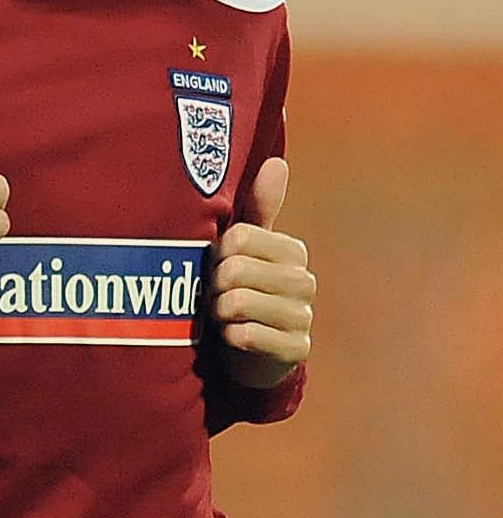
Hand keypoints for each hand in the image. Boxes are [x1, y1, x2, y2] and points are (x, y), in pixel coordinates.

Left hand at [211, 157, 312, 388]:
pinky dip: (229, 337)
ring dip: (218, 312)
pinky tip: (232, 337)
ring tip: (222, 315)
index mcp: (292, 250)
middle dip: (212, 286)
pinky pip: (248, 336)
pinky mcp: (295, 349)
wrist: (244, 355)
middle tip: (215, 295)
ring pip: (239, 302)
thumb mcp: (244, 250)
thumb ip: (258, 209)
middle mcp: (304, 281)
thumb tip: (277, 162)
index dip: (215, 254)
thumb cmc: (238, 291)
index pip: (238, 237)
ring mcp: (303, 316)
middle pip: (234, 269)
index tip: (216, 267)